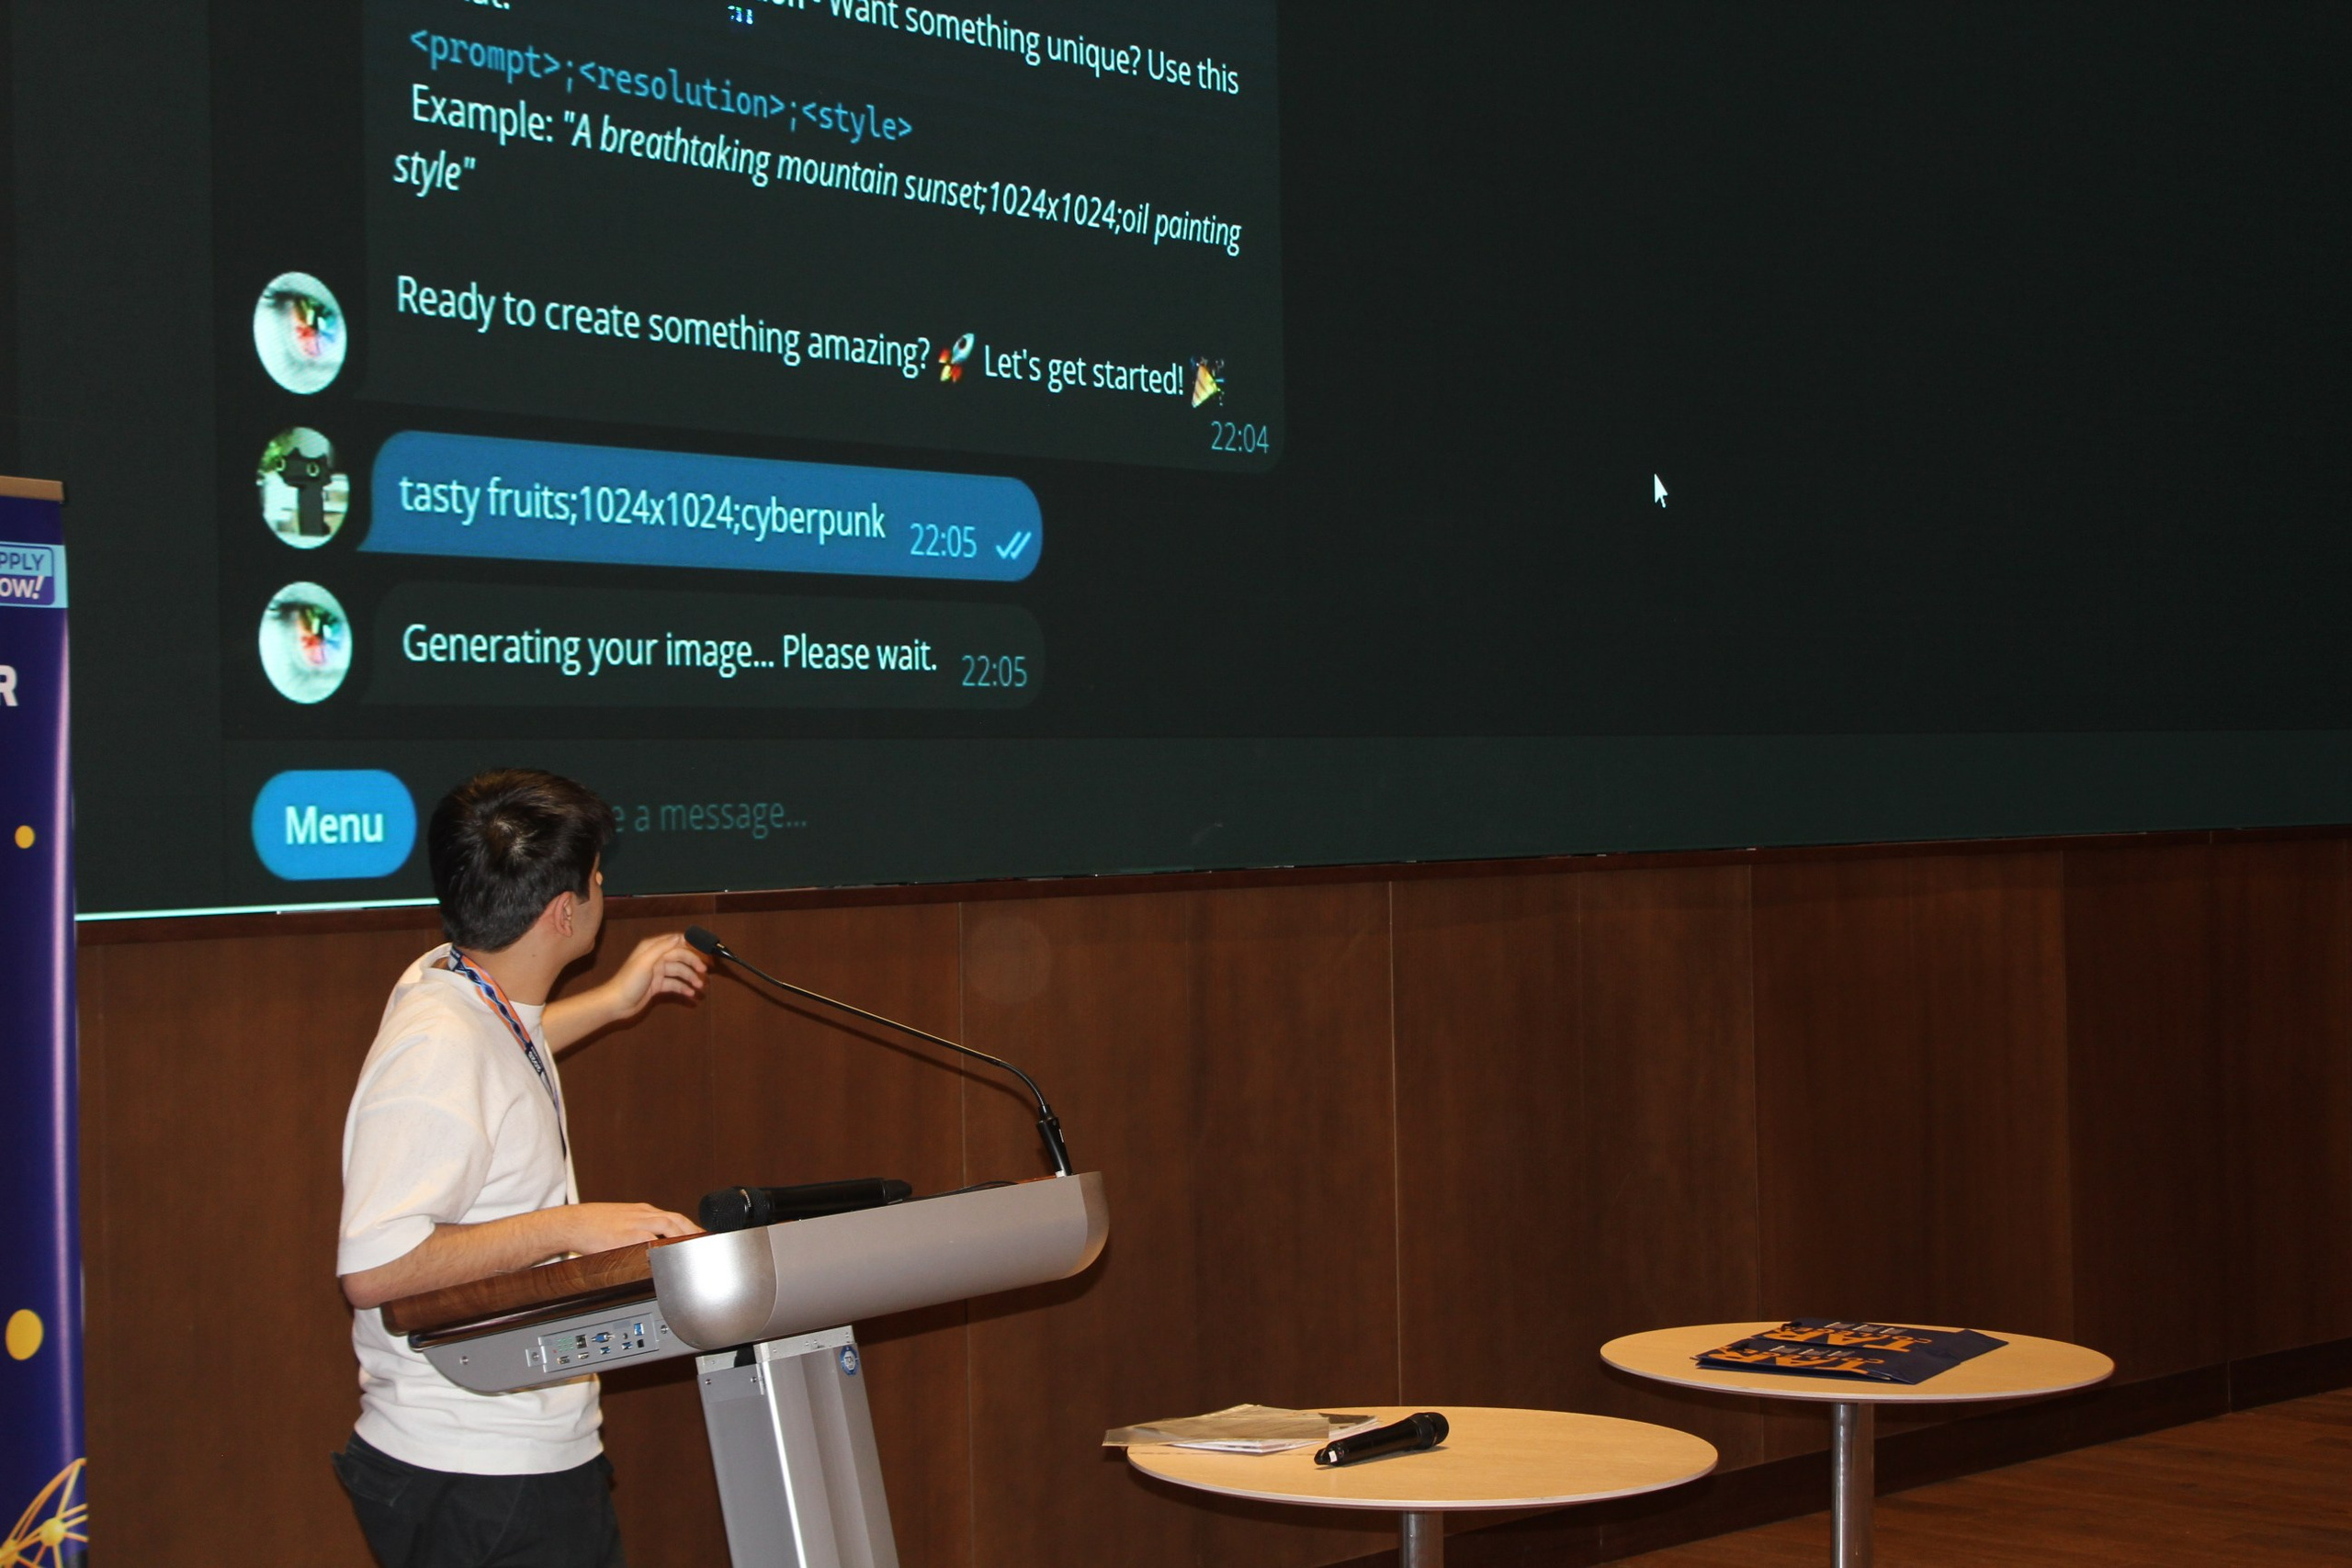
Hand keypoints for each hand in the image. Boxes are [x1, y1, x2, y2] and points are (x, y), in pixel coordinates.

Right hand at [561, 1201, 699, 1254]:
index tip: (701, 1236)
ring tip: (695, 1249)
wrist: (573, 1222)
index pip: (674, 1217)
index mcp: (643, 1211)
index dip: (690, 1227)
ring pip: (668, 1226)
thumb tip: (652, 1241)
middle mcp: (643, 1215)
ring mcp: (635, 1224)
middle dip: (693, 1232)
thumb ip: (639, 1226)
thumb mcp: (622, 1219)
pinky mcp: (626, 1237)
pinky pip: (650, 1241)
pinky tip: (671, 1256)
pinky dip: (663, 1247)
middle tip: (706, 1244)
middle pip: (676, 1220)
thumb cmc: (594, 1223)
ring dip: (684, 1237)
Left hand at [601, 932, 708, 1022]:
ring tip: (700, 987)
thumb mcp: (645, 962)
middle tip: (705, 972)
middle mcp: (656, 958)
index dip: (691, 944)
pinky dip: (683, 988)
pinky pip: (674, 984)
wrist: (617, 1003)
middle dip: (693, 963)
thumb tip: (680, 937)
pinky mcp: (658, 986)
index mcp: (652, 948)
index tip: (706, 949)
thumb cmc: (629, 981)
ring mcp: (658, 972)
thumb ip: (662, 948)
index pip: (676, 941)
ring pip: (679, 972)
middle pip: (680, 957)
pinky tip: (691, 994)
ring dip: (690, 978)